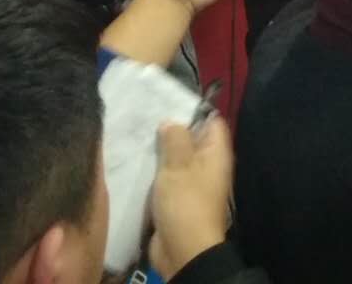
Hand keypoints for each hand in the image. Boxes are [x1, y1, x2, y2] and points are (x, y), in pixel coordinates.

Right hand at [149, 118, 233, 279]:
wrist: (183, 251)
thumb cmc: (186, 203)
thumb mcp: (179, 165)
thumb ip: (175, 139)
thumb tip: (171, 122)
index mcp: (215, 154)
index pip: (211, 121)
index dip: (193, 110)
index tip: (168, 102)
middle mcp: (207, 165)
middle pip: (191, 139)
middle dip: (170, 129)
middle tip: (145, 118)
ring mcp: (192, 182)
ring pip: (176, 158)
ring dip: (159, 151)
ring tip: (136, 136)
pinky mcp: (177, 198)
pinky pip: (166, 177)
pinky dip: (154, 171)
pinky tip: (136, 161)